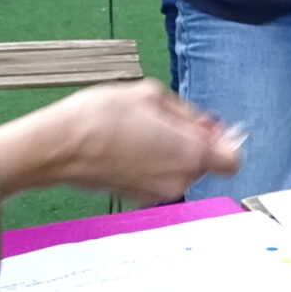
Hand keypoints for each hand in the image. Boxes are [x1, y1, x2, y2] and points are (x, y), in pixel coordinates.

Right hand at [0, 80, 241, 199]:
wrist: (58, 146)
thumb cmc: (100, 116)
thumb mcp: (151, 95)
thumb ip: (187, 113)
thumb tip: (205, 126)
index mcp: (189, 154)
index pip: (232, 159)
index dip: (224, 140)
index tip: (207, 127)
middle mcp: (178, 180)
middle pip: (204, 162)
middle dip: (191, 141)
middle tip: (162, 119)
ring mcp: (156, 192)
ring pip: (180, 169)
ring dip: (170, 151)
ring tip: (138, 129)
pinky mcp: (137, 196)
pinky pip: (158, 177)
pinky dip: (151, 162)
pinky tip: (127, 144)